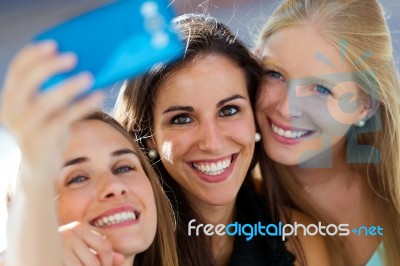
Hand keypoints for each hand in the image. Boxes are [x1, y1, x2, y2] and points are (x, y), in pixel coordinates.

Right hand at [0, 41, 103, 180]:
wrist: (41, 167)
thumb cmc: (48, 129)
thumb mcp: (46, 108)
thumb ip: (53, 90)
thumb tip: (84, 66)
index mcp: (10, 97)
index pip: (17, 69)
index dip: (33, 54)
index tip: (53, 44)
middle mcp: (11, 111)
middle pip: (27, 81)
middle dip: (49, 66)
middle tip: (73, 57)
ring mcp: (24, 127)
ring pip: (46, 101)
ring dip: (69, 87)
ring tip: (89, 76)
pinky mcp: (41, 140)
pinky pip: (64, 119)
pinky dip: (83, 105)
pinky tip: (99, 96)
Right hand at [59, 222, 123, 265]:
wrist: (29, 249)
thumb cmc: (58, 251)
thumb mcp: (79, 247)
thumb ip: (99, 251)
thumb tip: (121, 259)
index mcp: (79, 228)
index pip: (104, 246)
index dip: (108, 261)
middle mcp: (70, 233)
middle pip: (95, 260)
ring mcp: (60, 245)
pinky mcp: (53, 256)